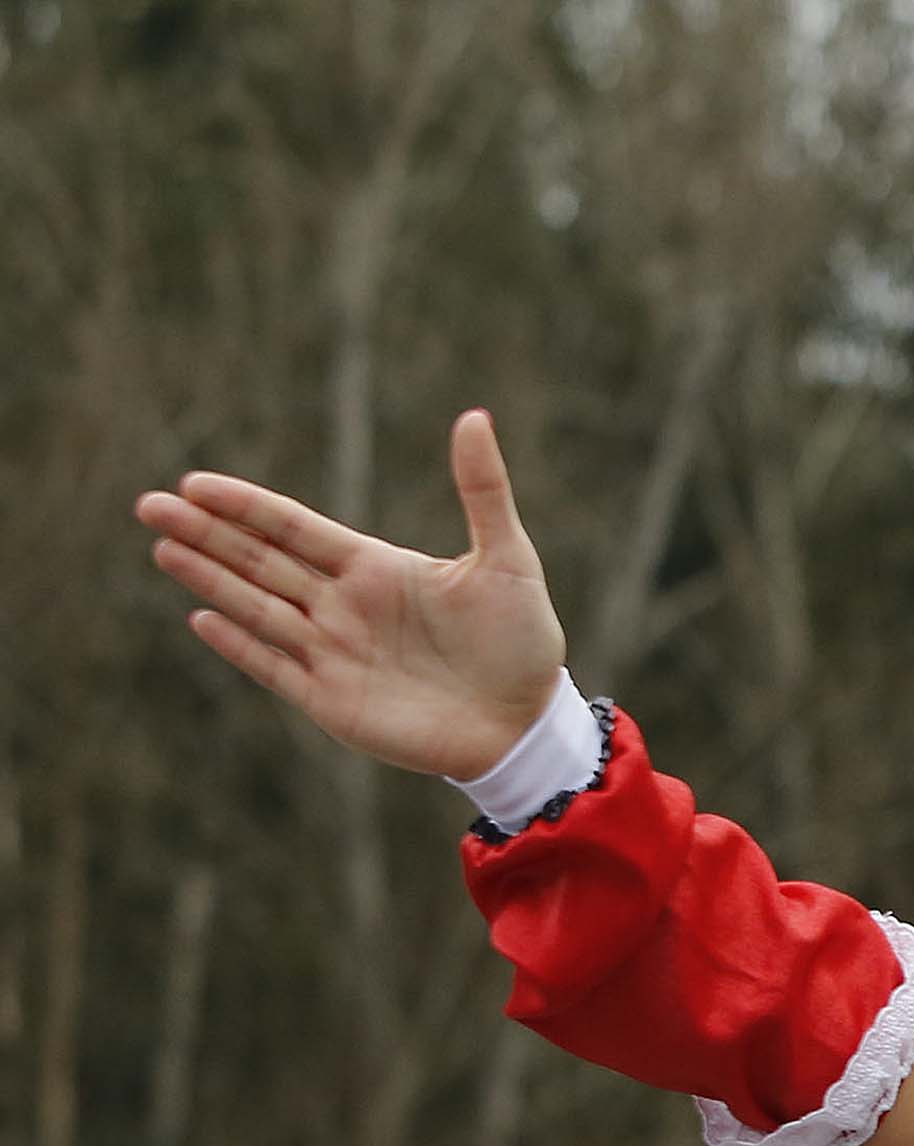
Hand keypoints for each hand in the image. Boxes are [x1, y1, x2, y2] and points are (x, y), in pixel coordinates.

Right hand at [138, 410, 568, 780]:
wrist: (527, 723)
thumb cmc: (523, 641)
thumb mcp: (507, 559)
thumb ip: (483, 491)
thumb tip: (475, 417)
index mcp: (374, 568)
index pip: (293, 528)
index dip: (245, 506)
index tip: (195, 483)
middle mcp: (343, 606)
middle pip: (260, 561)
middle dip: (206, 533)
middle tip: (151, 505)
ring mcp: (333, 653)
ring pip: (257, 607)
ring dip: (209, 578)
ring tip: (161, 548)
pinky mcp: (333, 702)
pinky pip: (274, 667)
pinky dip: (240, 645)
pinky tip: (202, 617)